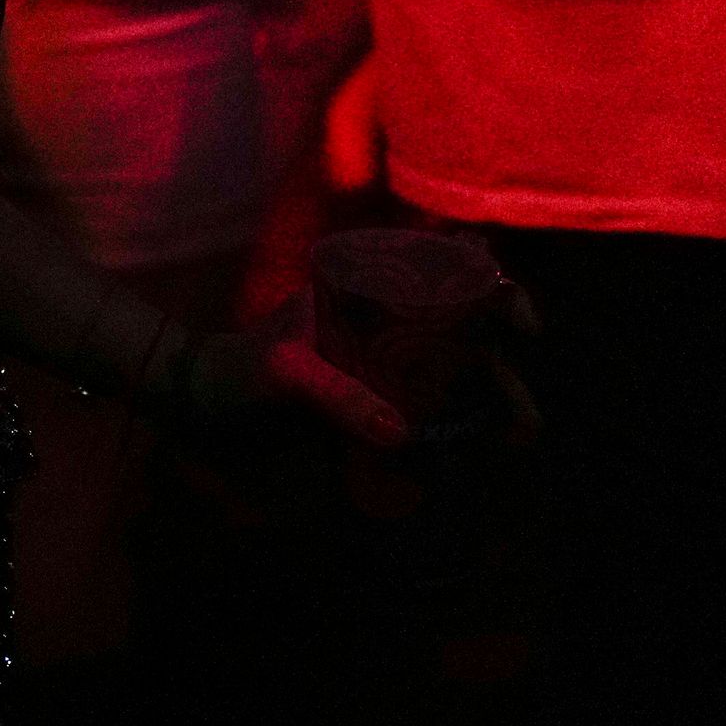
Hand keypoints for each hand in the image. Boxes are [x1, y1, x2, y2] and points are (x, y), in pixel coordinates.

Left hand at [177, 288, 540, 450]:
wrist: (201, 403)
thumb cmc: (240, 371)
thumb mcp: (284, 373)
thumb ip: (334, 396)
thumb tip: (401, 433)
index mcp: (367, 292)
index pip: (445, 272)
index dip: (495, 288)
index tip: (522, 323)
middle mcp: (384, 324)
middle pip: (467, 336)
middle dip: (505, 373)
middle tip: (523, 422)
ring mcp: (382, 366)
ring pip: (458, 377)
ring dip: (493, 403)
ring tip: (515, 438)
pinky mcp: (375, 407)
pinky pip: (431, 413)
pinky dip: (460, 429)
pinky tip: (480, 453)